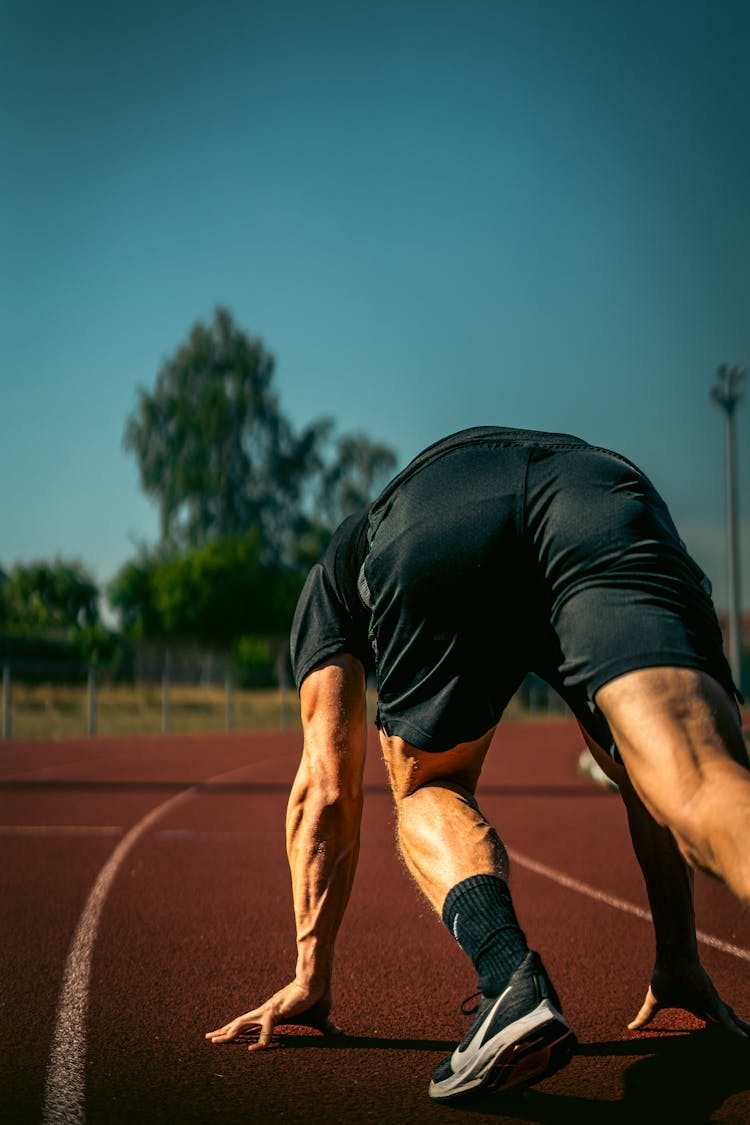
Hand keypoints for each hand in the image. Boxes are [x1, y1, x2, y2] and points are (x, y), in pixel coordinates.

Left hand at [205, 980, 341, 1051]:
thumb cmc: (318, 998)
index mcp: (273, 1013)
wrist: (320, 982)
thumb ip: (326, 1029)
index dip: (238, 1029)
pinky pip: (266, 1029)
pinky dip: (260, 1041)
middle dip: (225, 1031)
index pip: (251, 1023)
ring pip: (244, 1024)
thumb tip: (340, 1034)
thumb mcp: (320, 1020)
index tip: (226, 1036)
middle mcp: (266, 1011)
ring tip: (215, 1041)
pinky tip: (252, 1051)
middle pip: (241, 1022)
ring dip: (229, 1032)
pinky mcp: (277, 1011)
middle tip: (209, 1037)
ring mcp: (269, 1010)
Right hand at [628, 957, 749, 1038]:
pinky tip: (744, 1040)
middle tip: (742, 1039)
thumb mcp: (653, 1003)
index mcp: (694, 1004)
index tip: (720, 1037)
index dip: (714, 1027)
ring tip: (748, 1040)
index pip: (707, 1018)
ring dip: (740, 1030)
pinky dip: (736, 1031)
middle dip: (732, 1029)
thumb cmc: (663, 978)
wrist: (672, 960)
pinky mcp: (714, 1002)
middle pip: (723, 1020)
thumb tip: (629, 1027)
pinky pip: (728, 1021)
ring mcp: (712, 1003)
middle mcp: (706, 1004)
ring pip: (730, 1021)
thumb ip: (645, 1016)